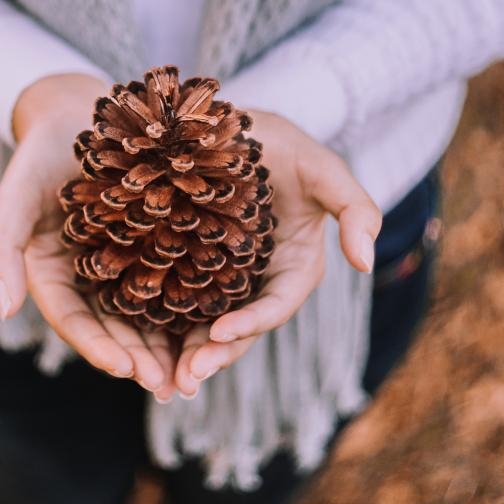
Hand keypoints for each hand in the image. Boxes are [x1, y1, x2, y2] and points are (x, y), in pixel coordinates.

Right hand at [0, 73, 177, 400]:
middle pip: (113, 327)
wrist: (74, 110)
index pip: (73, 322)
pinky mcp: (151, 241)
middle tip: (171, 387)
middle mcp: (87, 275)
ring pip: (145, 311)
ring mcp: (120, 260)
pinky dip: (189, 302)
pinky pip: (171, 277)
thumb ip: (1, 248)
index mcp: (50, 275)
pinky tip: (217, 319)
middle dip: (140, 359)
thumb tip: (6, 310)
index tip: (126, 370)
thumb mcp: (13, 195)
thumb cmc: (37, 154)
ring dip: (168, 344)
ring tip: (197, 372)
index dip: (97, 348)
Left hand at [173, 109, 381, 397]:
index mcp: (296, 266)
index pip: (276, 304)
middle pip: (240, 326)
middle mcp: (260, 280)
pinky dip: (164, 325)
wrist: (233, 125)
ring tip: (166, 378)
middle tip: (186, 377)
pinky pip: (177, 301)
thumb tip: (365, 263)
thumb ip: (355, 209)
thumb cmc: (283, 145)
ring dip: (188, 352)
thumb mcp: (324, 167)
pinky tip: (138, 341)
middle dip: (216, 353)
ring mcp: (224, 277)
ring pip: (207, 323)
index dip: (253, 322)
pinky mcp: (190, 267)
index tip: (220, 332)